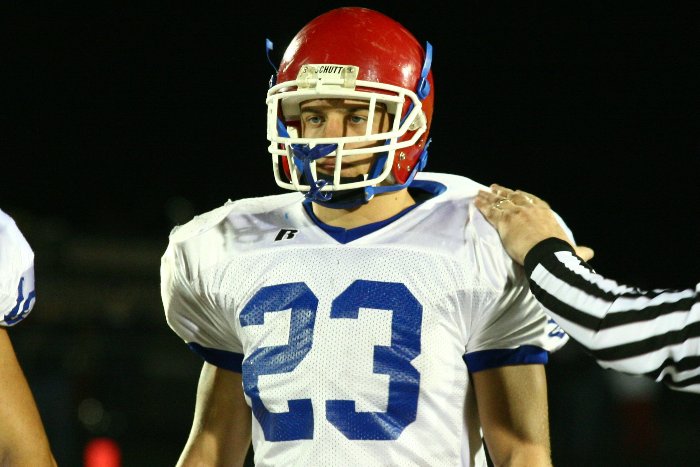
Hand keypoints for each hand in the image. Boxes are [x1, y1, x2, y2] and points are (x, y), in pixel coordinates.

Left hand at [474, 184, 593, 264]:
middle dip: (504, 192)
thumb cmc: (561, 253)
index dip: (524, 196)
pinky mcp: (504, 221)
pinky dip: (482, 205)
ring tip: (480, 192)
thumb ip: (579, 250)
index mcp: (546, 214)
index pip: (533, 201)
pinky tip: (476, 201)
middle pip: (514, 197)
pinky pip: (490, 211)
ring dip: (489, 196)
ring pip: (500, 201)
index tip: (517, 192)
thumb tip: (589, 253)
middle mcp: (531, 209)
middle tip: (495, 188)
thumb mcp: (571, 250)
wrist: (549, 255)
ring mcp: (517, 213)